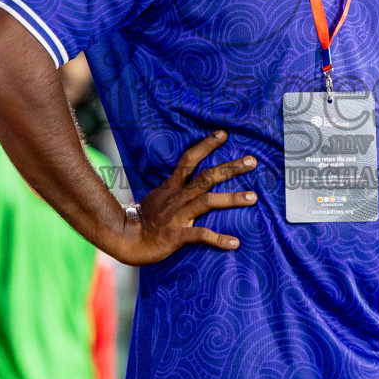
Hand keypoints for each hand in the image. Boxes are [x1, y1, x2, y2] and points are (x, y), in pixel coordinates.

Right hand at [110, 131, 255, 265]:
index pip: (189, 159)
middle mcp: (178, 197)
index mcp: (172, 186)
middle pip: (207, 176)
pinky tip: (234, 243)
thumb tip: (189, 182)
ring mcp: (178, 215)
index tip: (223, 134)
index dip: (206, 145)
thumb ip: (174, 188)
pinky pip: (201, 235)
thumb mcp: (158, 196)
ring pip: (208, 201)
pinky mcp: (177, 235)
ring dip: (232, 198)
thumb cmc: (143, 218)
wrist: (126, 238)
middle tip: (252, 161)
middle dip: (231, 168)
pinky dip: (219, 239)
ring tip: (253, 197)